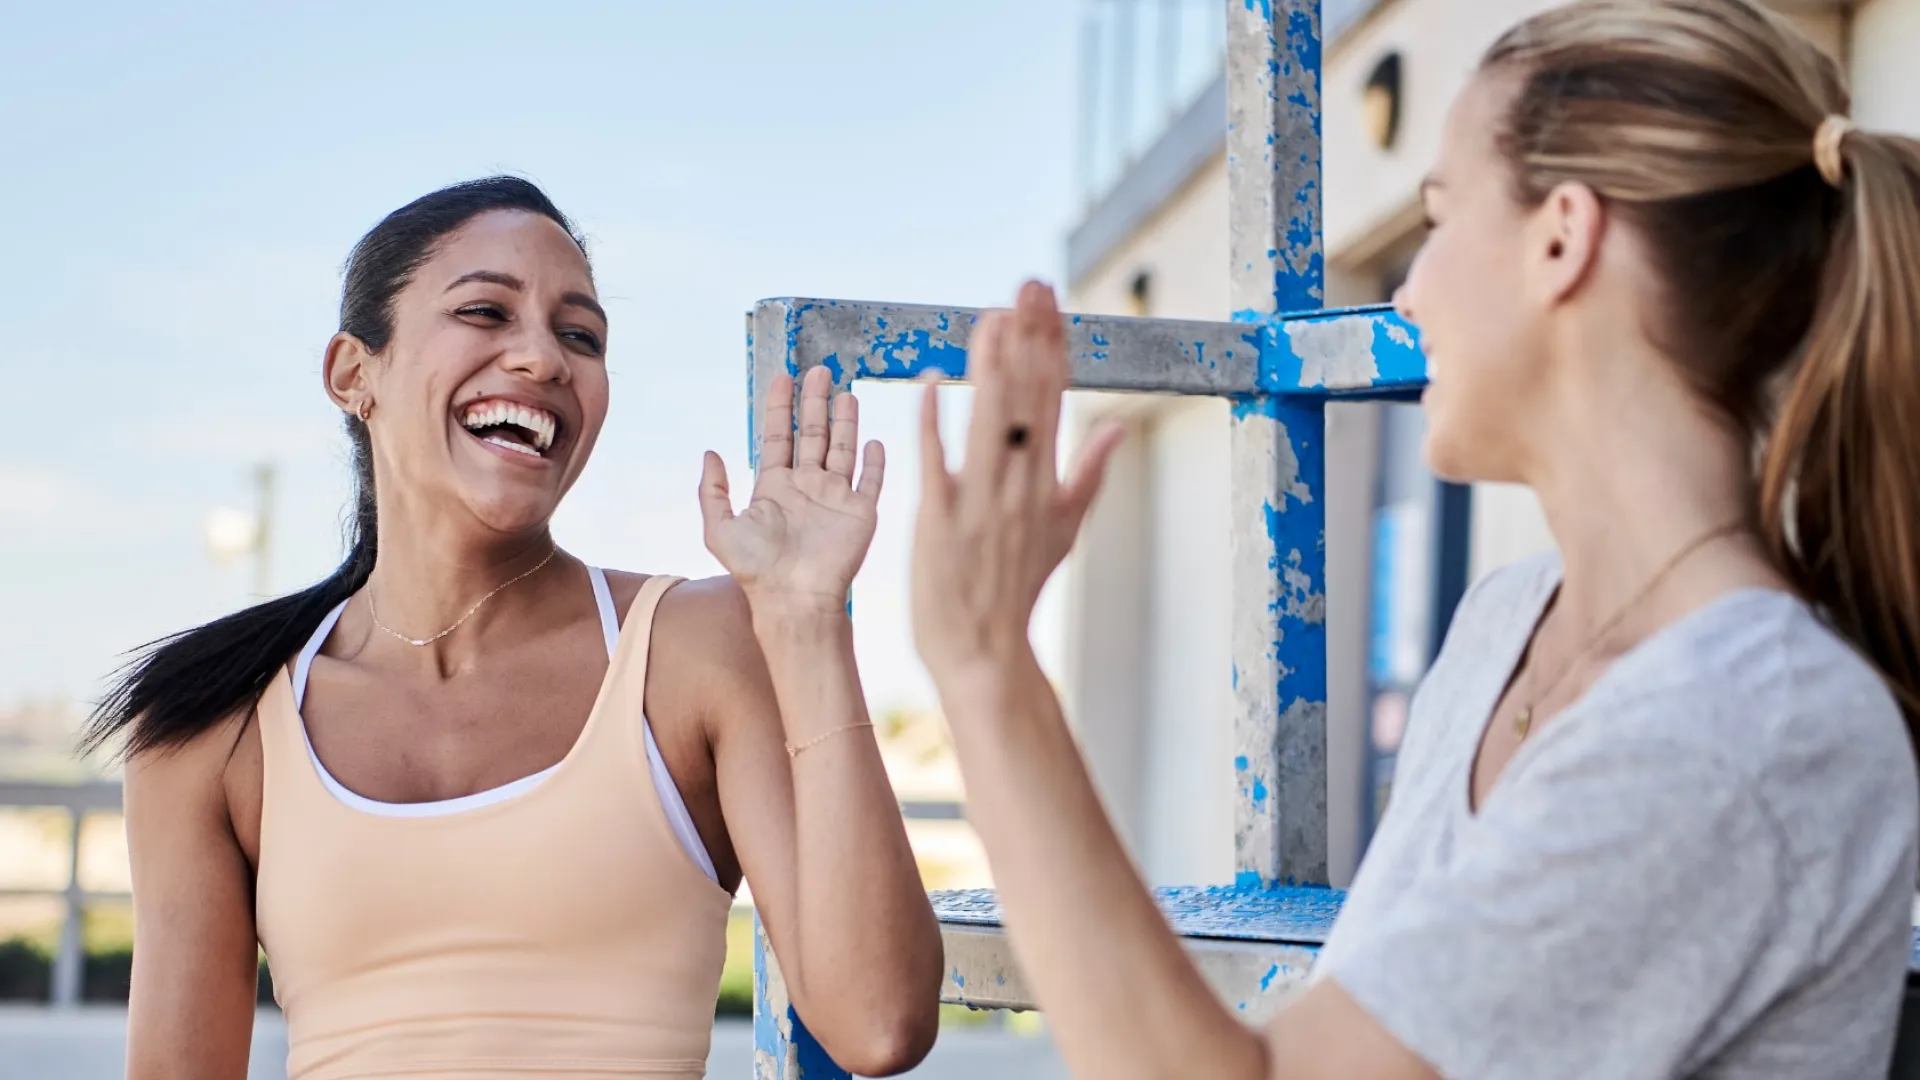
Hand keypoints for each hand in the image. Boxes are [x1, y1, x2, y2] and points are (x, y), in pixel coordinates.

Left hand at [701, 366, 884, 614]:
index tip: (784, 378)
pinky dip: (874, 461)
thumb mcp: (719, 528)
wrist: (795, 598)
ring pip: (842, 450)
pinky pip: (870, 480)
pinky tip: (875, 440)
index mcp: (774, 488)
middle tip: (819, 370)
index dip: (780, 407)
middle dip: (815, 402)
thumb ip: (712, 491)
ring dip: (845, 421)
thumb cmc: (757, 569)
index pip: (779, 436)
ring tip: (845, 392)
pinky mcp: (860, 513)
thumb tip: (710, 453)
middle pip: (813, 435)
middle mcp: (806, 488)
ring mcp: (835, 499)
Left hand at [911, 281, 1124, 682]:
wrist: (984, 651)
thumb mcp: (1064, 530)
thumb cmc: (1017, 589)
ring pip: (990, 423)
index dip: (1050, 346)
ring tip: (993, 317)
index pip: (1051, 399)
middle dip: (1028, 339)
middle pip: (1026, 399)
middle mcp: (1018, 485)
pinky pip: (937, 465)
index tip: (1048, 300)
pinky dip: (934, 424)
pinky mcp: (939, 521)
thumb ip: (1089, 474)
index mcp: (1045, 482)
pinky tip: (933, 384)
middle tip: (1027, 285)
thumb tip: (1116, 428)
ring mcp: (980, 502)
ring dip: (992, 368)